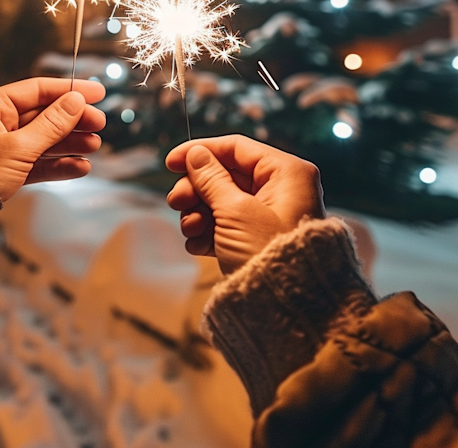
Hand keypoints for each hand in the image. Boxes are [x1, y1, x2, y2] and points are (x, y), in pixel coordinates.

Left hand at [0, 78, 105, 261]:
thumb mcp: (18, 148)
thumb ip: (51, 124)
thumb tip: (75, 101)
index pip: (36, 90)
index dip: (68, 90)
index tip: (97, 93)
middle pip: (42, 115)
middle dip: (72, 120)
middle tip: (99, 125)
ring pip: (42, 140)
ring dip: (69, 143)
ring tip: (94, 147)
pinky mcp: (4, 174)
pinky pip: (36, 164)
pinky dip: (58, 165)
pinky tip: (80, 168)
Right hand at [166, 135, 323, 274]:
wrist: (287, 310)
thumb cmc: (267, 252)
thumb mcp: (235, 211)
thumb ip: (211, 179)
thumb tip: (196, 155)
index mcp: (286, 172)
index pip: (236, 147)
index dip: (200, 151)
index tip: (170, 162)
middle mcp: (282, 189)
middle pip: (226, 174)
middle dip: (196, 189)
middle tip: (176, 202)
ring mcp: (270, 215)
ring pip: (222, 200)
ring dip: (199, 213)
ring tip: (191, 230)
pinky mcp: (259, 239)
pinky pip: (227, 224)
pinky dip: (209, 231)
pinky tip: (198, 245)